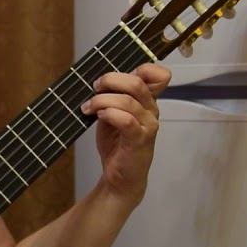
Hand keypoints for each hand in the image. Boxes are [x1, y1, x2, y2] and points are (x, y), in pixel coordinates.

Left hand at [81, 63, 170, 204]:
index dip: (142, 68)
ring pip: (128, 101)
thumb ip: (113, 97)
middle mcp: (151, 111)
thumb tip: (98, 81)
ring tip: (88, 108)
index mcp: (147, 101)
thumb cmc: (117, 145)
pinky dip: (109, 114)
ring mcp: (148, 126)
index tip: (113, 77)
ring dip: (102, 100)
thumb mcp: (113, 115)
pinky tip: (99, 117)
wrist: (120, 178)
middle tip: (94, 87)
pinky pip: (126, 120)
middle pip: (137, 83)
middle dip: (111, 80)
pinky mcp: (140, 141)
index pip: (159, 75)